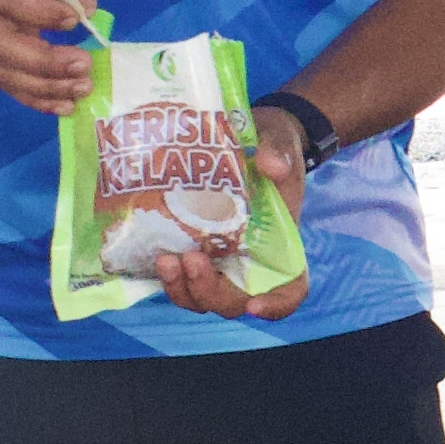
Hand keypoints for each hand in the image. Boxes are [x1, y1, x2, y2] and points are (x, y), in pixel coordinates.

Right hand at [0, 0, 101, 114]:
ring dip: (45, 88)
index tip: (74, 19)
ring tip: (82, 89)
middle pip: (2, 45)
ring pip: (3, 72)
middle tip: (84, 66)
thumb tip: (86, 8)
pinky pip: (6, 85)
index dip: (41, 12)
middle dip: (46, 62)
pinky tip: (64, 105)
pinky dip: (35, 99)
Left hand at [143, 114, 317, 320]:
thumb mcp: (280, 142)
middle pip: (235, 300)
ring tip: (166, 261)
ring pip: (203, 296)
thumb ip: (278, 153)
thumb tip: (272, 165)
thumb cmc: (270, 147)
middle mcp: (250, 262)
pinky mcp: (193, 250)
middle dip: (210, 290)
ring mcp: (220, 260)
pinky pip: (181, 279)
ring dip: (183, 288)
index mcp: (281, 246)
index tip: (255, 305)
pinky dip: (169, 278)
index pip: (289, 290)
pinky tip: (155, 258)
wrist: (247, 138)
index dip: (275, 305)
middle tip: (191, 259)